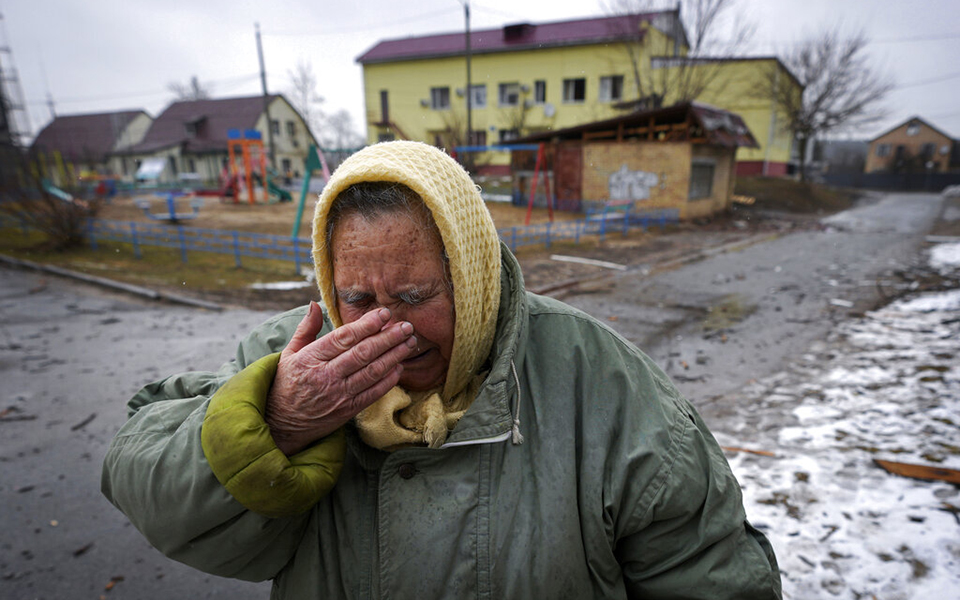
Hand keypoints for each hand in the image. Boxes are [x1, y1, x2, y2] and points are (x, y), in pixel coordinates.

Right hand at [265, 302, 416, 454]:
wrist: (280, 424)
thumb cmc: (285, 384)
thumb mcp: (289, 354)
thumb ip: (306, 329)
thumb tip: (315, 304)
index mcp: (311, 358)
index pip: (343, 338)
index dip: (366, 324)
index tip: (384, 313)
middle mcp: (326, 376)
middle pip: (363, 353)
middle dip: (388, 338)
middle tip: (406, 326)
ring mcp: (338, 395)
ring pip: (372, 372)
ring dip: (394, 356)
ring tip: (410, 343)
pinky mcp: (347, 411)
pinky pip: (373, 394)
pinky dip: (389, 380)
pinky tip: (400, 367)